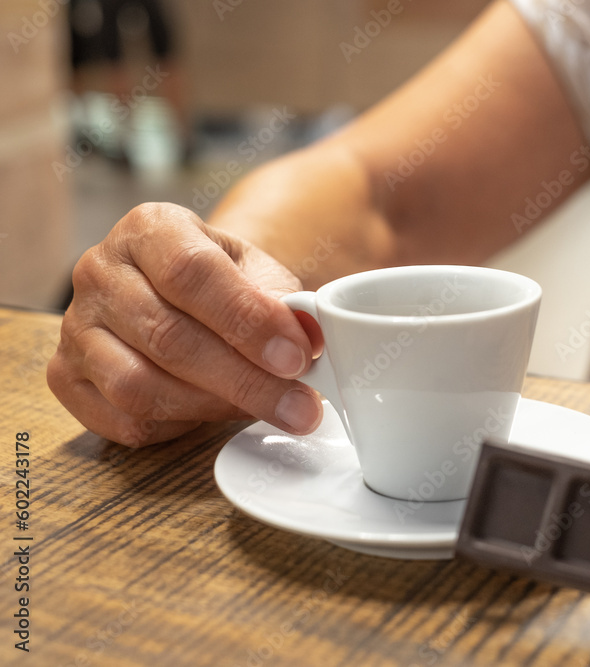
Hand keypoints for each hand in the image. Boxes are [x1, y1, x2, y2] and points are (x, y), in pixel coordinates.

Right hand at [48, 203, 322, 445]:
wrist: (187, 294)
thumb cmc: (227, 283)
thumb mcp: (261, 275)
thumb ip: (284, 304)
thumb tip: (311, 339)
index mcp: (150, 229)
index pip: (192, 272)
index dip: (248, 321)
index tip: (297, 357)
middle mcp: (100, 271)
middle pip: (169, 337)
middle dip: (246, 380)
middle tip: (300, 406)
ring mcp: (76, 326)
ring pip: (139, 386)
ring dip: (214, 407)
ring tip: (266, 409)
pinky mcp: (66, 377)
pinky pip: (122, 419)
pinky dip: (177, 426)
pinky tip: (213, 413)